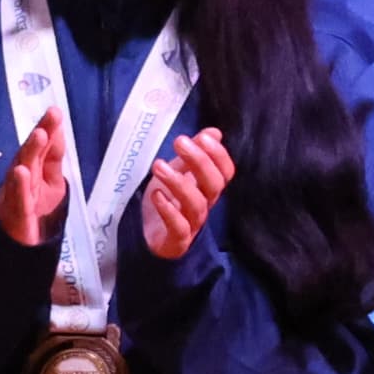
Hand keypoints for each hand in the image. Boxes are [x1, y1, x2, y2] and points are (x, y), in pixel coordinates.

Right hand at [0, 105, 71, 248]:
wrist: (24, 251)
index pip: (41, 148)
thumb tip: (58, 131)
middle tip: (51, 115)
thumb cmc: (37, 215)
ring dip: (30, 153)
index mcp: (32, 171)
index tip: (56, 111)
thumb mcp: (52, 184)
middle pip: (31, 154)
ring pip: (22, 171)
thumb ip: (53, 160)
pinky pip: (17, 198)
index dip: (48, 130)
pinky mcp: (14, 214)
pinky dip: (18, 185)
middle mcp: (22, 179)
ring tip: (39, 135)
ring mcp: (16, 195)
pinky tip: (21, 171)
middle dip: (40, 134)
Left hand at [142, 127, 234, 260]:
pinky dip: (169, 211)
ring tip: (158, 165)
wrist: (148, 237)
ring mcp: (192, 224)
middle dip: (200, 161)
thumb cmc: (167, 200)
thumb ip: (195, 153)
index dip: (219, 155)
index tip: (203, 138)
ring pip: (195, 204)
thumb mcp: (179, 171)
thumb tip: (214, 132)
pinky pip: (179, 227)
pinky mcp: (176, 241)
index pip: (225, 172)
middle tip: (179, 142)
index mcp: (208, 188)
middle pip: (214, 185)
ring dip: (178, 182)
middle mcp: (205, 205)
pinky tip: (157, 195)